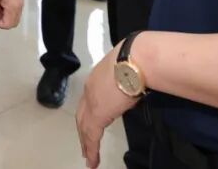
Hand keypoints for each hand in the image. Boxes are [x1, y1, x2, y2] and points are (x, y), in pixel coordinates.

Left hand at [0, 0, 23, 28]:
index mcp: (13, 8)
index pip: (7, 25)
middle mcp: (20, 7)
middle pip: (13, 24)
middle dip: (3, 21)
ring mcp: (21, 3)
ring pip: (15, 18)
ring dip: (6, 16)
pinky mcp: (21, 0)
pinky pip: (16, 12)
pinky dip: (10, 11)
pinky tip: (3, 2)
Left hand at [76, 45, 138, 168]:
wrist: (136, 59)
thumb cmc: (136, 60)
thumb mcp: (126, 71)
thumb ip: (124, 80)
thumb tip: (133, 85)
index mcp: (96, 79)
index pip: (88, 101)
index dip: (87, 114)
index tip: (89, 125)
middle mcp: (90, 90)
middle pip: (81, 116)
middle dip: (82, 132)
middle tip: (84, 146)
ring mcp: (92, 102)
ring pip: (84, 128)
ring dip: (86, 144)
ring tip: (89, 158)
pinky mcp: (98, 114)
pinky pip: (92, 136)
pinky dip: (92, 149)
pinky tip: (93, 160)